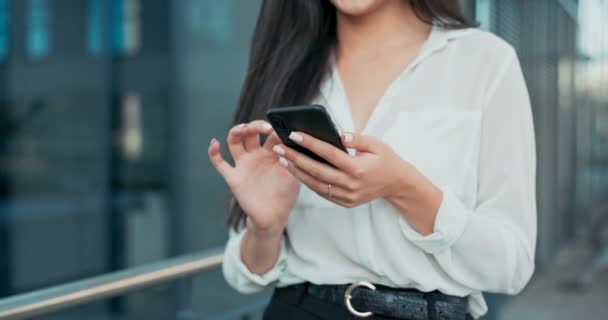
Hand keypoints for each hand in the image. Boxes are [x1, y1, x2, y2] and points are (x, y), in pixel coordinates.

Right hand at [208, 121, 299, 234]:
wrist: (273, 218)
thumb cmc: (285, 196)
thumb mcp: (294, 176)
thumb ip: (292, 160)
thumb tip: (293, 142)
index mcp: (272, 153)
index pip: (271, 134)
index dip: (276, 129)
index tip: (283, 129)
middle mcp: (256, 155)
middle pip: (252, 133)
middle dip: (257, 126)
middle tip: (267, 128)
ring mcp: (243, 165)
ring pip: (235, 141)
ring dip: (237, 131)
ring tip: (244, 128)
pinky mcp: (233, 177)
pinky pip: (220, 163)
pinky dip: (214, 152)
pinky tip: (214, 143)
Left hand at [272, 131, 441, 234]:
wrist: (397, 185)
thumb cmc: (386, 160)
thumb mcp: (377, 145)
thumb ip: (358, 139)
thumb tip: (339, 134)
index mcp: (358, 168)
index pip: (329, 154)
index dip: (310, 143)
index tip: (294, 134)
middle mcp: (351, 184)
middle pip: (317, 170)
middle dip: (295, 158)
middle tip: (279, 148)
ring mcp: (347, 196)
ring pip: (316, 184)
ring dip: (298, 172)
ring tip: (283, 159)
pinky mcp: (345, 202)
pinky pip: (322, 192)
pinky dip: (309, 182)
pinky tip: (297, 171)